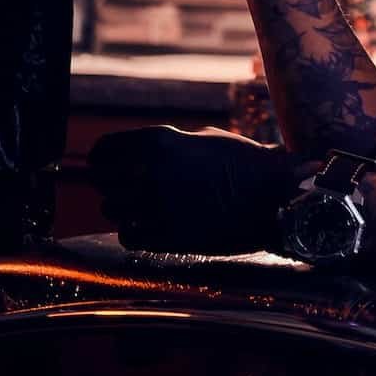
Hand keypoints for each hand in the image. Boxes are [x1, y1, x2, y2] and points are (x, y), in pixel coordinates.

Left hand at [87, 124, 308, 255]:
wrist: (274, 195)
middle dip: (111, 186)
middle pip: (102, 182)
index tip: (105, 167)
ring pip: (111, 210)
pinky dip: (133, 232)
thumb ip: (166, 145)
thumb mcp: (203, 138)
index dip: (101, 161)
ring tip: (140, 209)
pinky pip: (128, 235)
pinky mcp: (169, 236)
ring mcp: (159, 206)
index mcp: (159, 141)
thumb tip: (138, 153)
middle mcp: (152, 172)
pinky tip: (148, 227)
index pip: (103, 152)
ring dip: (122, 209)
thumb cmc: (242, 162)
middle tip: (123, 190)